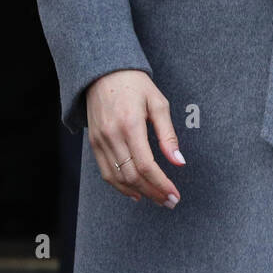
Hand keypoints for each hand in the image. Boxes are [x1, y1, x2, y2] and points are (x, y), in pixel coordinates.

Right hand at [85, 70, 184, 207]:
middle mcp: (112, 135)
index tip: (175, 195)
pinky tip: (136, 192)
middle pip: (133, 176)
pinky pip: (106, 172)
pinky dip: (120, 186)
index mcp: (130, 124)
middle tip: (170, 201)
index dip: (162, 184)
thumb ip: (168, 135)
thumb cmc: (134, 84)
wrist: (102, 71)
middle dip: (154, 192)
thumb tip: (179, 162)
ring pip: (118, 178)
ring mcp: (100, 140)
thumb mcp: (157, 103)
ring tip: (156, 198)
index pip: (147, 165)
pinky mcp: (94, 143)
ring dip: (139, 192)